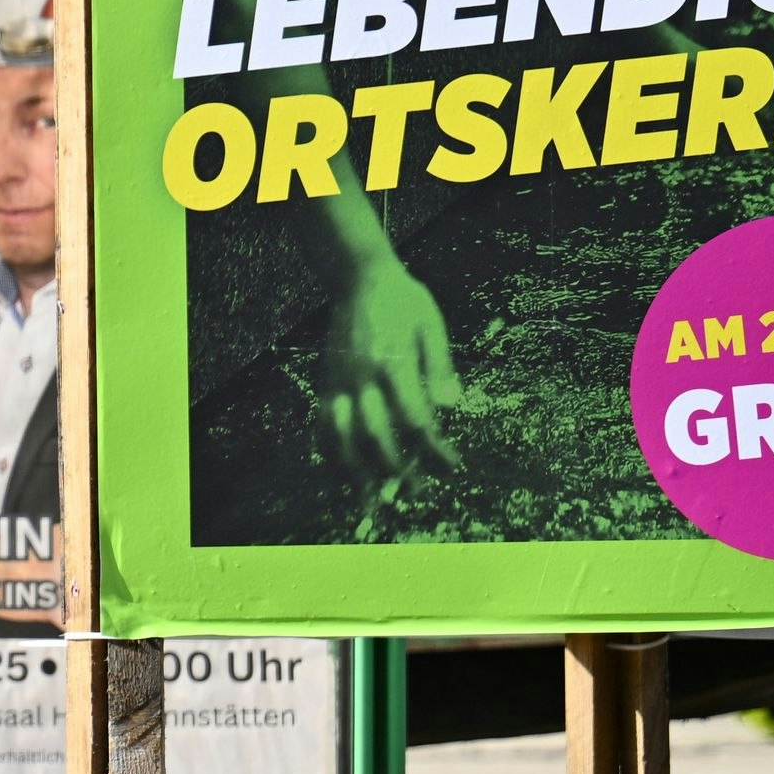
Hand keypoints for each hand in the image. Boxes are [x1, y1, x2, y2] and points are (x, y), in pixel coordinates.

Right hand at [322, 254, 461, 474]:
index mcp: (392, 362)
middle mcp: (360, 376)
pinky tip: (342, 471)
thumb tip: (452, 406)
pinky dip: (330, 451)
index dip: (435, 450)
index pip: (416, 420)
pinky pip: (321, 424)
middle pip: (376, 436)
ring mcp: (337, 381)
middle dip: (398, 469)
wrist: (357, 276)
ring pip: (340, 436)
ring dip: (356, 471)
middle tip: (417, 490)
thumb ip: (440, 365)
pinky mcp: (324, 382)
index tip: (452, 467)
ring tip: (371, 497)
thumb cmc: (403, 300)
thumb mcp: (431, 324)